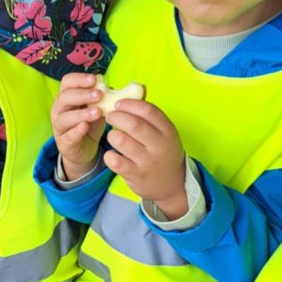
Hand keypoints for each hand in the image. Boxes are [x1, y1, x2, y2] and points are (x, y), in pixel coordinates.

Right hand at [51, 72, 105, 180]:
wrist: (84, 148)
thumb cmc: (90, 123)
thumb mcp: (97, 107)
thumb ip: (103, 97)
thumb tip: (118, 88)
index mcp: (67, 96)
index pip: (67, 81)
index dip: (79, 79)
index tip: (94, 79)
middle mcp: (59, 109)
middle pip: (64, 97)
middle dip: (82, 94)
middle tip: (99, 95)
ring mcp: (59, 126)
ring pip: (64, 117)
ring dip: (81, 113)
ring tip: (97, 112)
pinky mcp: (64, 142)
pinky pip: (68, 135)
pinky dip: (76, 130)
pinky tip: (85, 127)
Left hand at [104, 99, 186, 217]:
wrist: (172, 184)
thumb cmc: (163, 152)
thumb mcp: (164, 133)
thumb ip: (149, 117)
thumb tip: (126, 96)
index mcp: (167, 131)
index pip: (148, 110)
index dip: (130, 104)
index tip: (119, 103)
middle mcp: (159, 146)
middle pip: (133, 124)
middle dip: (117, 116)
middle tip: (110, 116)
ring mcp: (147, 162)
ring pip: (121, 141)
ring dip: (112, 135)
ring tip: (113, 135)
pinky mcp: (136, 175)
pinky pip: (115, 161)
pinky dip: (109, 155)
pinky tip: (112, 154)